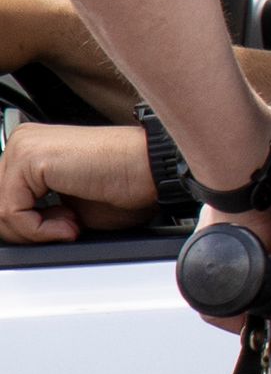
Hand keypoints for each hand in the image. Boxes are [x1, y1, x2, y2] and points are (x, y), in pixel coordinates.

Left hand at [0, 118, 158, 245]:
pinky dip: (38, 230)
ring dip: (36, 232)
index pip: (3, 198)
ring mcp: (24, 146)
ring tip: (72, 226)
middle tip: (68, 229)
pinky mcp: (29, 158)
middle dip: (28, 229)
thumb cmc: (127, 185)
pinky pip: (11, 211)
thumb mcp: (68, 207)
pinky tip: (70, 223)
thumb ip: (38, 213)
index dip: (29, 225)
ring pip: (0, 211)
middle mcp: (23, 142)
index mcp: (32, 149)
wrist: (153, 170)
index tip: (64, 228)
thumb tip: (18, 230)